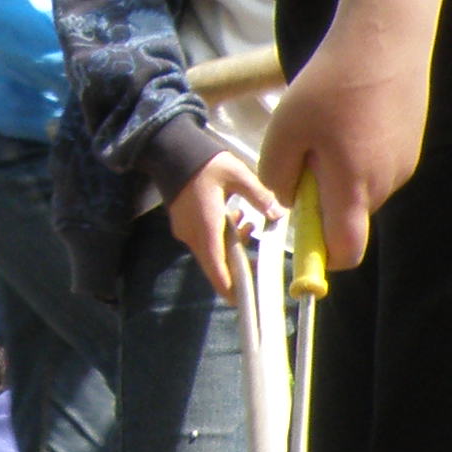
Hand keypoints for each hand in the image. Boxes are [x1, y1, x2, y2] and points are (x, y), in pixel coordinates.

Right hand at [166, 152, 282, 295]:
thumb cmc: (206, 162)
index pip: (217, 268)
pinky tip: (233, 218)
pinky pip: (204, 240)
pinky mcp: (183, 225)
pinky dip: (220, 237)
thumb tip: (278, 213)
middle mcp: (194, 236)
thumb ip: (258, 195)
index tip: (240, 300)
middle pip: (215, 265)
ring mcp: (186, 232)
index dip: (229, 287)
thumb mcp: (238, 173)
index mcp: (207, 228)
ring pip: (211, 252)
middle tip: (257, 262)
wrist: (173, 152)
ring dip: (230, 247)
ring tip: (247, 224)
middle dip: (237, 267)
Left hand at [256, 37, 434, 270]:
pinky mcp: (411, 144)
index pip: (346, 252)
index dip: (323, 256)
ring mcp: (403, 165)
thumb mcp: (284, 130)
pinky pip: (378, 165)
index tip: (305, 236)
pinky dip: (362, 154)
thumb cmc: (332, 82)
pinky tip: (355, 115)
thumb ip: (278, 177)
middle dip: (326, 201)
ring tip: (334, 125)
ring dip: (343, 174)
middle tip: (309, 152)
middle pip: (350, 218)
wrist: (387, 35)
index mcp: (353, 188)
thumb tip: (287, 201)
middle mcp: (384, 185)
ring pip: (363, 189)